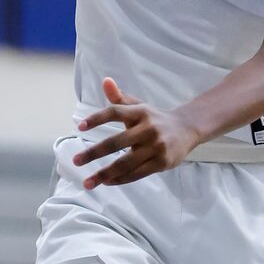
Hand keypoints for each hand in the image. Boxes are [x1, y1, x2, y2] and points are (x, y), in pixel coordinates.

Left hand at [72, 78, 199, 188]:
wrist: (188, 128)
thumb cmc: (155, 118)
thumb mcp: (139, 106)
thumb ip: (120, 97)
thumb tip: (105, 81)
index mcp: (140, 112)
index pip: (115, 112)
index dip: (97, 118)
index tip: (79, 127)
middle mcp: (148, 128)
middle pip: (116, 142)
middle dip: (94, 153)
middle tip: (76, 161)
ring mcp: (156, 146)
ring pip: (126, 163)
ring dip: (104, 174)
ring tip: (88, 182)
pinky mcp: (162, 162)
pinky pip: (137, 174)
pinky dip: (120, 179)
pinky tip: (107, 182)